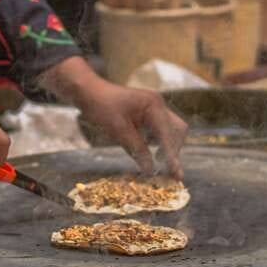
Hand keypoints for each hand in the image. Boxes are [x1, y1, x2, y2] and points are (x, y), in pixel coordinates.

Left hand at [39, 57, 187, 178]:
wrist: (89, 92)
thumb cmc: (101, 107)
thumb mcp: (119, 131)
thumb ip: (137, 150)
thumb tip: (150, 171)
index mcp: (153, 106)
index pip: (168, 134)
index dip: (172, 156)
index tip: (175, 174)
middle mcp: (158, 105)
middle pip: (177, 130)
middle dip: (174, 149)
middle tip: (168, 170)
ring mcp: (154, 107)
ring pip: (170, 130)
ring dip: (167, 145)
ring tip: (157, 159)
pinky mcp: (148, 112)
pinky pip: (160, 128)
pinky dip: (158, 141)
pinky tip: (148, 149)